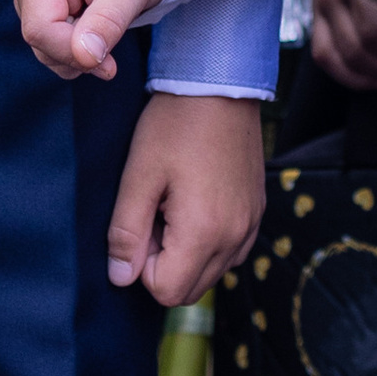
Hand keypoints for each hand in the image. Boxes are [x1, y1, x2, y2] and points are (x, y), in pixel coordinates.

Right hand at [13, 0, 167, 77]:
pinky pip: (47, 46)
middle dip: (77, 56)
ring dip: (77, 55)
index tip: (108, 63)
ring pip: (42, 48)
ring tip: (103, 29)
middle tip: (111, 49)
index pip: (40, 27)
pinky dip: (73, 50)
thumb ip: (107, 21)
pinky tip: (91, 30)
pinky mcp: (33, 8)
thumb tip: (84, 56)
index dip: (70, 53)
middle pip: (38, 40)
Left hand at [107, 92, 265, 303]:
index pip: (166, 291)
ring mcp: (251, 225)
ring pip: (211, 274)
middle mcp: (235, 237)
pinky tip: (195, 204)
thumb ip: (126, 233)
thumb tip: (120, 278)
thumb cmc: (174, 125)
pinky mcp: (257, 212)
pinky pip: (230, 252)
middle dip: (162, 266)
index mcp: (204, 231)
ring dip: (184, 256)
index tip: (140, 223)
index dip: (141, 267)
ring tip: (173, 206)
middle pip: (189, 290)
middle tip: (153, 215)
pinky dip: (207, 244)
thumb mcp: (138, 176)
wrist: (220, 84)